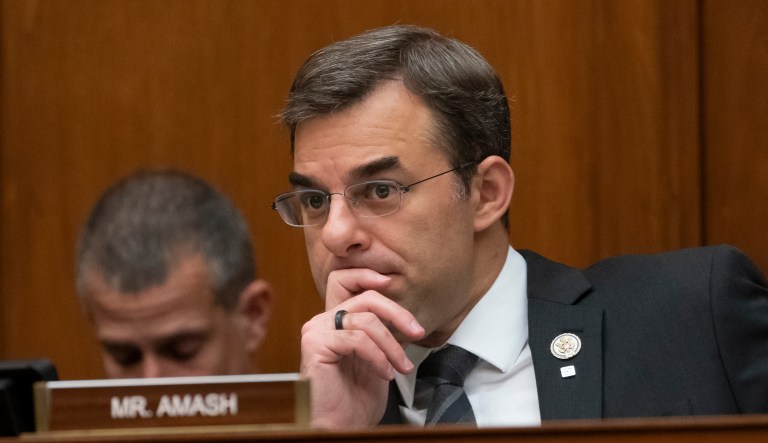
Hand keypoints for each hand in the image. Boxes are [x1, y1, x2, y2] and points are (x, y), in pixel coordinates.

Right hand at [300, 269, 424, 428]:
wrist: (340, 427)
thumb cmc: (355, 399)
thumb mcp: (377, 357)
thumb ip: (381, 332)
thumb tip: (405, 316)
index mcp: (334, 320)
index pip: (345, 280)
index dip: (367, 275)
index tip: (392, 284)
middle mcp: (322, 321)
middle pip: (365, 297)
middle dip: (398, 313)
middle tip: (417, 332)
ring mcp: (316, 331)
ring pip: (366, 320)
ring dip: (392, 345)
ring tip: (401, 367)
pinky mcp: (316, 344)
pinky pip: (357, 339)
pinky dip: (378, 356)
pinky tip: (385, 373)